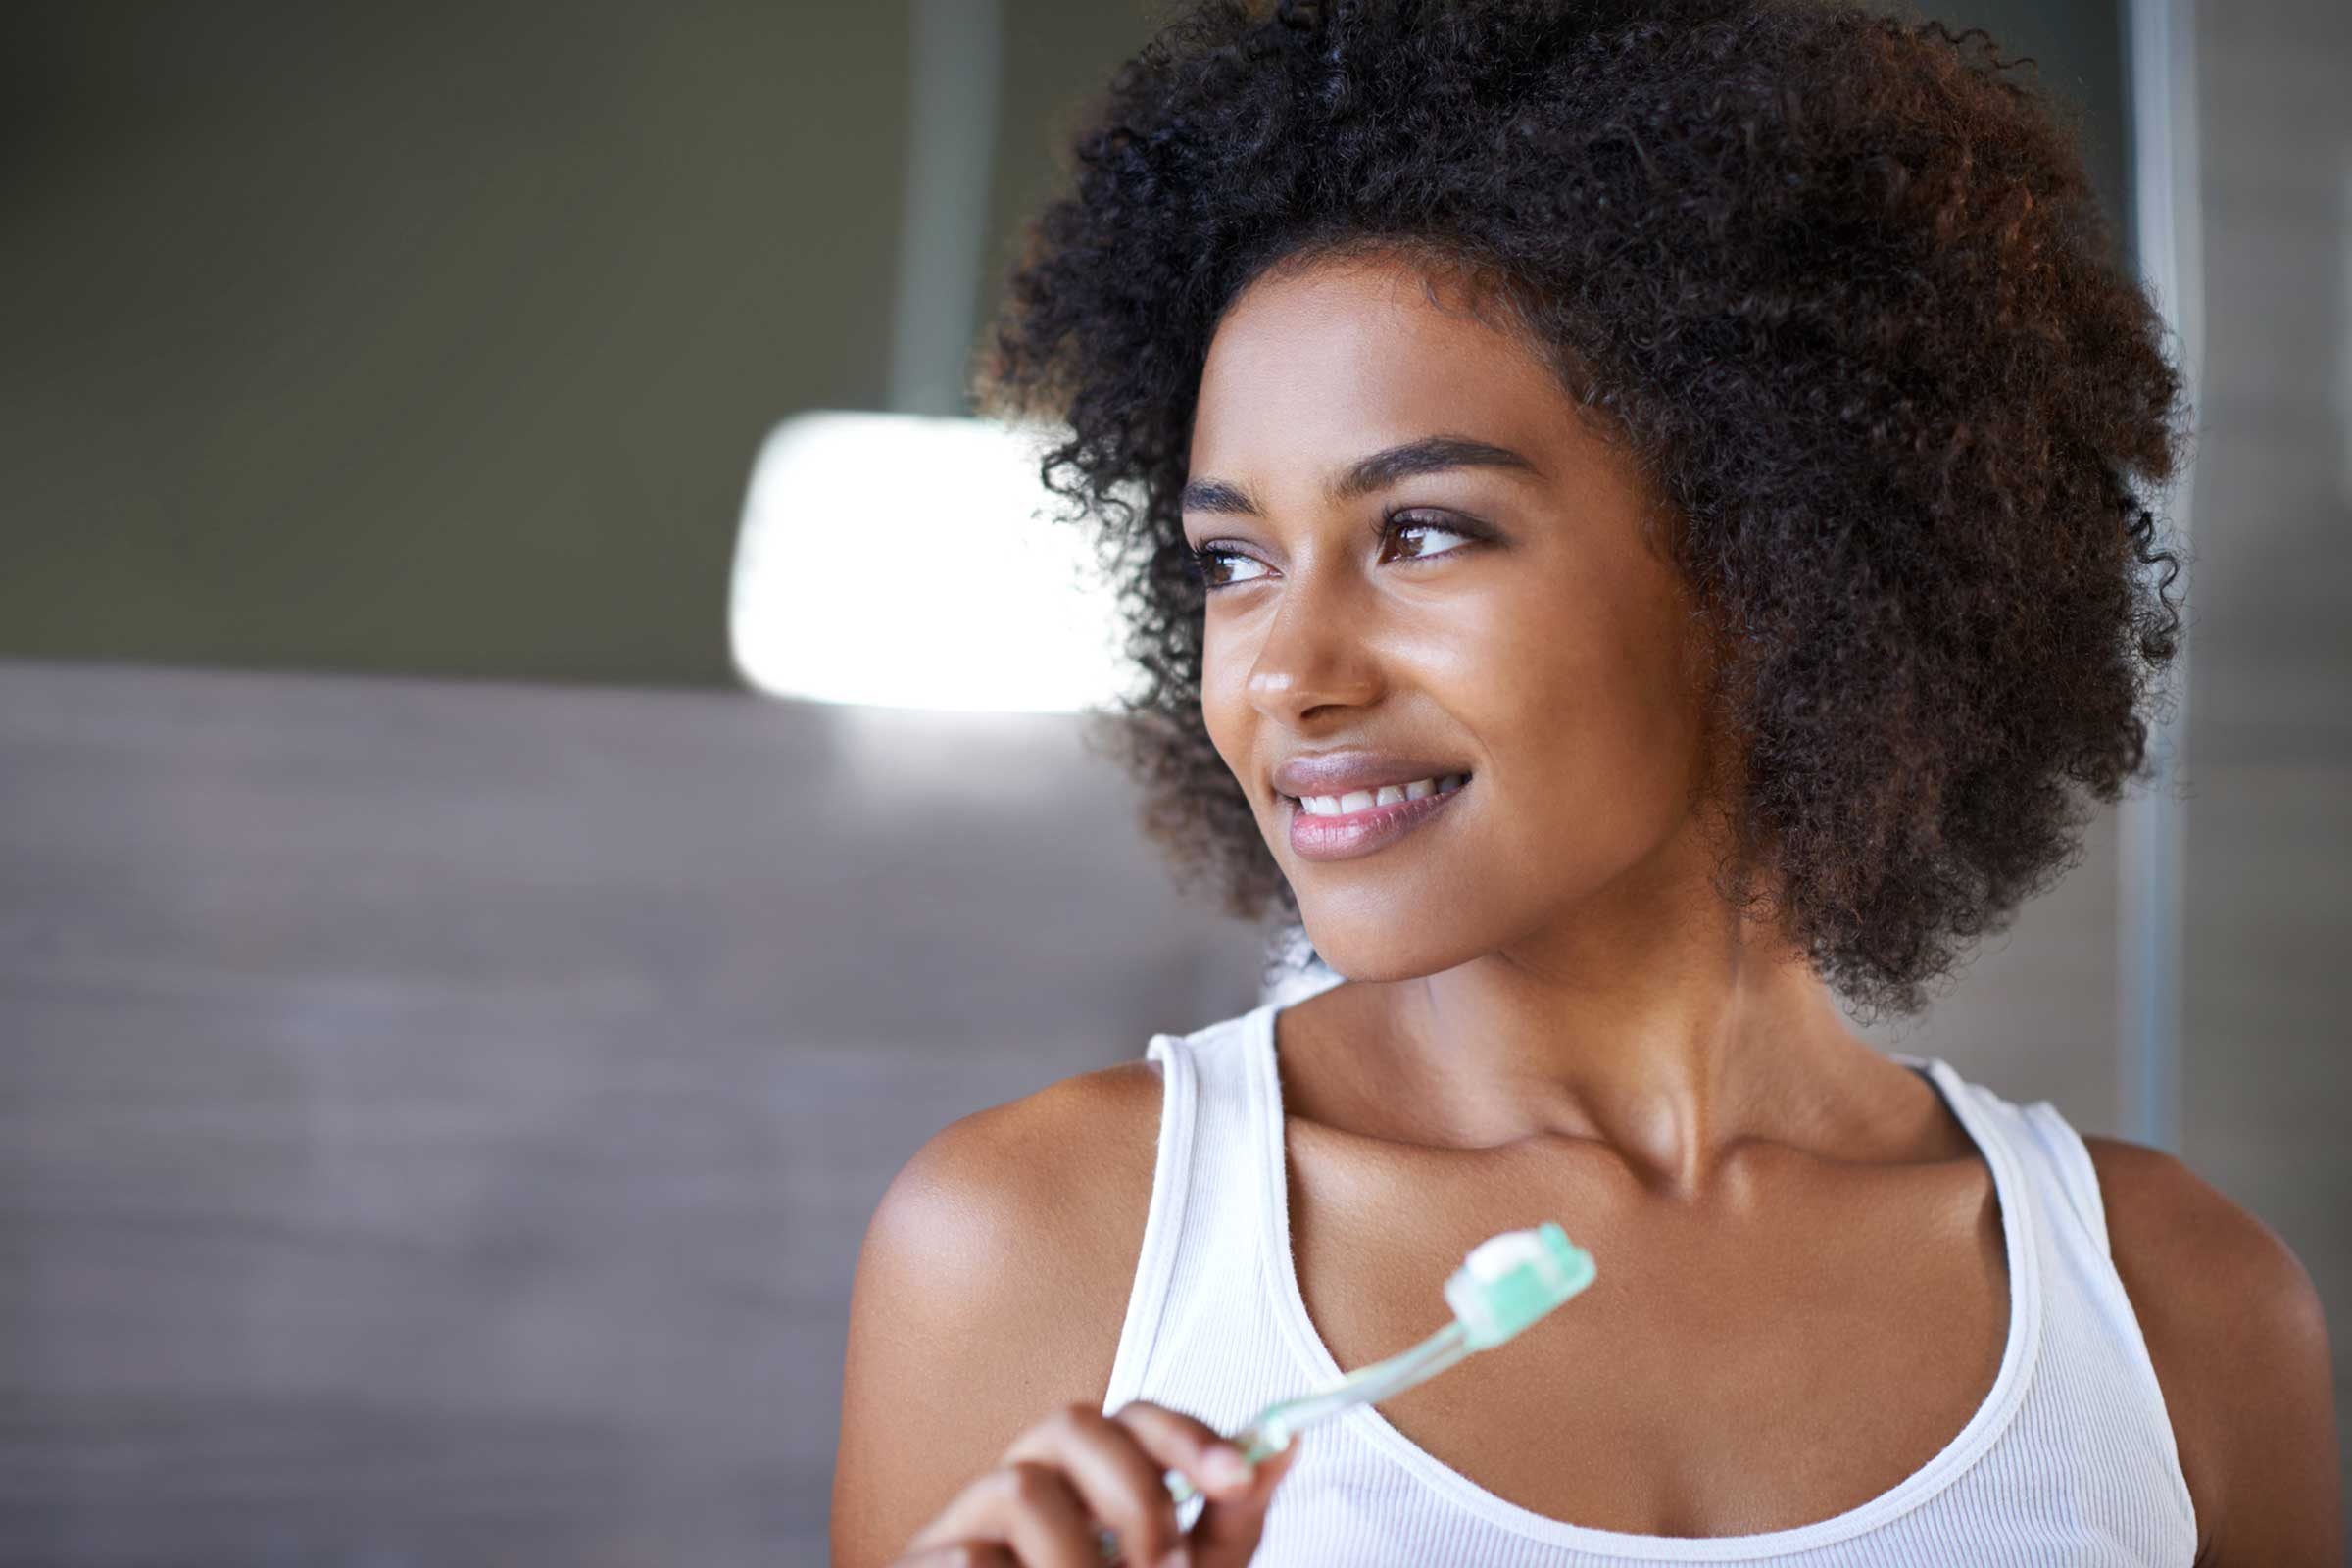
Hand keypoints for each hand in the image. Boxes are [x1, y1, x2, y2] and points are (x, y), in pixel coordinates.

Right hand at [890, 1400, 1299, 1566]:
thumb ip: (1224, 1530)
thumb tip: (1281, 1450)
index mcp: (1087, 1483)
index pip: (1134, 1420)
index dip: (1187, 1436)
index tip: (1239, 1477)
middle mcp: (1026, 1482)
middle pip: (1074, 1423)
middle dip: (1134, 1493)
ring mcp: (966, 1523)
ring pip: (1022, 1488)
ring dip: (1076, 1561)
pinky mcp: (922, 1563)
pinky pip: (969, 1558)